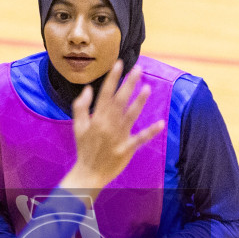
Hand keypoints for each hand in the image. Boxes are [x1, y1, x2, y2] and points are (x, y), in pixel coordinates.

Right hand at [62, 60, 163, 197]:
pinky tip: (160, 123)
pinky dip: (150, 132)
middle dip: (129, 84)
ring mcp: (117, 137)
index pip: (105, 94)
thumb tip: (88, 89)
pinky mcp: (126, 149)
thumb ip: (81, 106)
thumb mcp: (78, 126)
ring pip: (130, 116)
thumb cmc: (84, 148)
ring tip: (147, 87)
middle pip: (120, 101)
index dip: (113, 78)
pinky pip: (139, 139)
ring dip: (139, 102)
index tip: (119, 64)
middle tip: (138, 69)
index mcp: (97, 118)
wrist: (88, 173)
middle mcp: (107, 125)